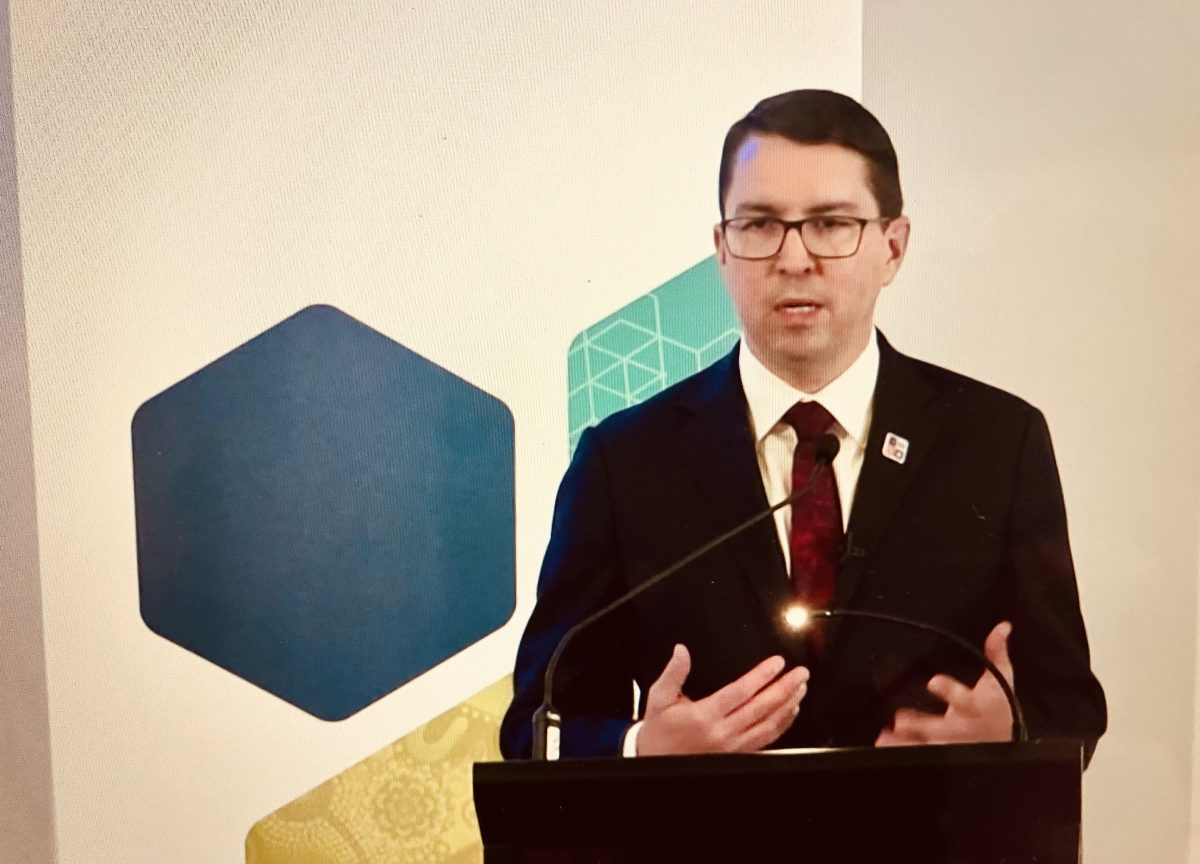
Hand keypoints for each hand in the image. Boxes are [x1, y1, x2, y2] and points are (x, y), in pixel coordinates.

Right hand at [636, 644, 808, 755]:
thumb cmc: (659, 730)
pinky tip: (790, 712)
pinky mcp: (737, 754)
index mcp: (704, 716)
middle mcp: (722, 732)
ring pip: (768, 725)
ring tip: (800, 688)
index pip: (741, 692)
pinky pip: (766, 740)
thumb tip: (681, 651)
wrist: (655, 761)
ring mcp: (732, 746)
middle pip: (761, 708)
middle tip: (801, 673)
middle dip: (784, 688)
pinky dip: (782, 725)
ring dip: (787, 705)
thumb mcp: (658, 698)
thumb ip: (673, 673)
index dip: (761, 676)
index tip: (777, 663)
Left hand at [875, 621, 1014, 747]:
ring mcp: (951, 743)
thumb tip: (1002, 627)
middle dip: (923, 725)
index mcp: (979, 708)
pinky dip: (901, 749)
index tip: (933, 681)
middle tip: (901, 720)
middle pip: (943, 728)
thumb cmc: (997, 708)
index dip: (950, 690)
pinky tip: (884, 742)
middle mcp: (964, 729)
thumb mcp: (1000, 681)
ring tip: (886, 737)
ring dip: (907, 742)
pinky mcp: (940, 751)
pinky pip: (920, 753)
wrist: (1003, 743)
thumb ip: (996, 654)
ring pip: (929, 745)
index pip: (965, 700)